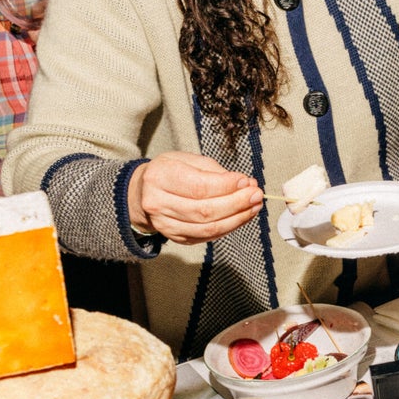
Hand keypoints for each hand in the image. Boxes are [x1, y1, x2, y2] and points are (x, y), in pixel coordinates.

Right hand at [127, 151, 262, 243]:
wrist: (142, 193)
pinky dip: (228, 227)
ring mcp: (166, 224)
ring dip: (237, 219)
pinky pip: (207, 236)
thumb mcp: (186, 160)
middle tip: (256, 195)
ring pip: (208, 228)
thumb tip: (244, 184)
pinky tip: (241, 217)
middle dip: (237, 204)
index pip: (198, 186)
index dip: (227, 187)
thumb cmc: (168, 173)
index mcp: (159, 177)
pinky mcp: (176, 238)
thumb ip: (215, 171)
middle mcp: (158, 203)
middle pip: (205, 210)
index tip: (246, 182)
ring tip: (254, 207)